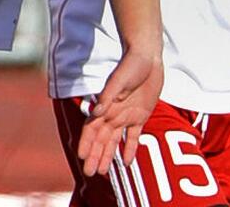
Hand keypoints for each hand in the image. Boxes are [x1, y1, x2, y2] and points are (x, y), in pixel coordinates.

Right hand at [78, 50, 163, 176]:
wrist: (148, 57)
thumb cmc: (131, 65)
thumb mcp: (119, 79)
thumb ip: (108, 96)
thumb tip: (96, 111)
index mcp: (106, 105)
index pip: (92, 128)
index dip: (87, 142)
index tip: (81, 157)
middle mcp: (114, 113)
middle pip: (101, 139)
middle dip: (95, 155)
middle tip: (90, 173)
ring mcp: (127, 116)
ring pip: (114, 141)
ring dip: (108, 155)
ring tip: (102, 172)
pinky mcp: (140, 115)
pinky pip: (134, 136)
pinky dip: (130, 149)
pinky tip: (127, 163)